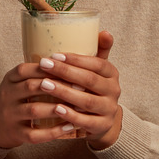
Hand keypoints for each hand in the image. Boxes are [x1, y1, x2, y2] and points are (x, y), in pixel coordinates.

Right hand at [0, 62, 74, 148]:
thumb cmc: (14, 99)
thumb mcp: (17, 82)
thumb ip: (36, 73)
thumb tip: (69, 60)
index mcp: (9, 80)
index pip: (24, 69)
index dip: (46, 68)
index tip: (69, 67)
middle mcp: (7, 96)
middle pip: (31, 87)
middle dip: (57, 85)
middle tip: (79, 86)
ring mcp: (11, 116)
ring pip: (34, 110)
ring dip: (56, 108)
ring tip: (76, 106)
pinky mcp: (16, 134)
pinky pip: (35, 134)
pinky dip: (53, 131)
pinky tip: (69, 127)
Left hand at [36, 31, 121, 149]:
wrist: (100, 120)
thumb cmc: (91, 89)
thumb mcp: (95, 70)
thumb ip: (98, 51)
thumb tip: (104, 31)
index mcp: (112, 73)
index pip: (97, 63)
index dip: (76, 59)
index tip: (55, 54)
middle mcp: (114, 91)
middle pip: (90, 80)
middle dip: (65, 72)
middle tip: (44, 65)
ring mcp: (109, 110)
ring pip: (87, 101)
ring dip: (64, 92)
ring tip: (44, 85)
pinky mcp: (101, 126)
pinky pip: (85, 121)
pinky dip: (70, 116)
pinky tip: (56, 109)